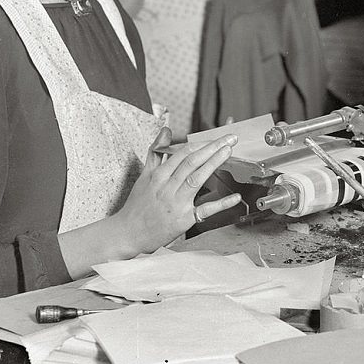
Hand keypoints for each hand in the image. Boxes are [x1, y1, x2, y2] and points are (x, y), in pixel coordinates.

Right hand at [116, 127, 241, 250]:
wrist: (128, 233)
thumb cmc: (137, 205)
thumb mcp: (144, 175)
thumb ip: (156, 152)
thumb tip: (165, 131)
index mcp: (159, 175)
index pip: (183, 153)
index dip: (202, 143)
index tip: (216, 137)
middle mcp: (167, 187)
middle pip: (192, 162)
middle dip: (212, 148)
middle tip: (229, 139)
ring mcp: (176, 203)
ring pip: (197, 179)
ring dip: (214, 163)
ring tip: (228, 152)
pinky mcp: (184, 220)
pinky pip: (205, 210)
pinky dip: (221, 204)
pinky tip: (234, 196)